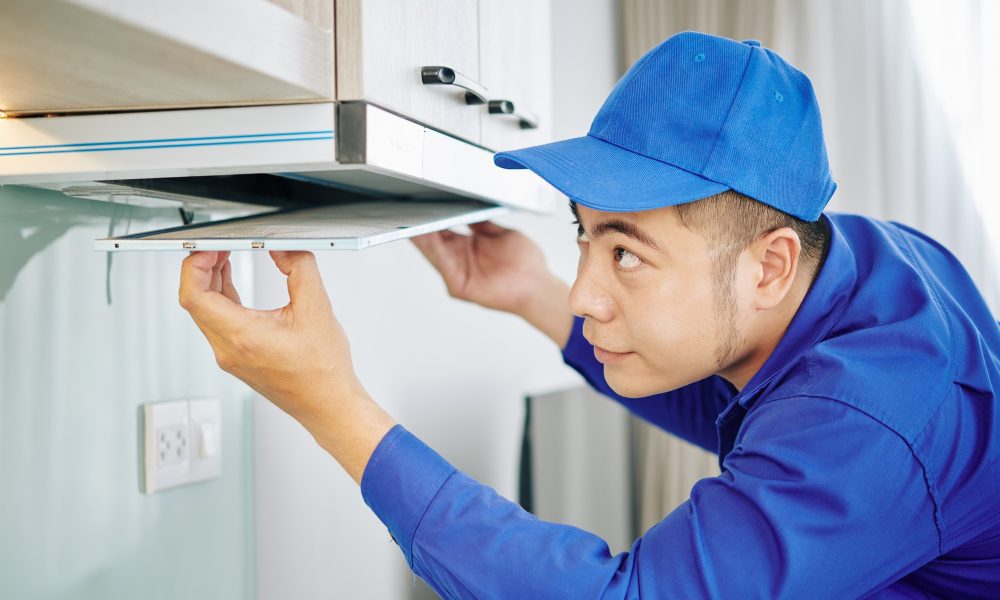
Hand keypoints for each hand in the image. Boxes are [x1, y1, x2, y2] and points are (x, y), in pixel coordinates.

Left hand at [178, 250, 394, 483]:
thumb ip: (299, 268)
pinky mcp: (236, 359)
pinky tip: (231, 283)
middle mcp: (228, 349)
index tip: (211, 248)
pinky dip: (220, 298)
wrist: (328, 404)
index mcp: (242, 336)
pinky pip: (216, 322)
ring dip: (210, 281)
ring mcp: (229, 356)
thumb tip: (283, 249)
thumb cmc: (324, 371)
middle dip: (203, 267)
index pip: (194, 294)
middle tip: (220, 246)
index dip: (195, 265)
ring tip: (225, 257)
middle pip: (195, 300)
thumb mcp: (317, 308)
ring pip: (204, 311)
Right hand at [411, 221, 573, 346]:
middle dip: (420, 224)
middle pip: (433, 240)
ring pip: (433, 251)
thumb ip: (482, 223)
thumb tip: (468, 207)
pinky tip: (428, 235)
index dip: (431, 217)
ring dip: (422, 235)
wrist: (538, 286)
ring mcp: (458, 272)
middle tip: (409, 208)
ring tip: (413, 218)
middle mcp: (460, 259)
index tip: (422, 203)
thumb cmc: (526, 265)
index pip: (443, 230)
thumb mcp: (502, 234)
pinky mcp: (459, 285)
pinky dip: (433, 249)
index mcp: (468, 246)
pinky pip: (443, 263)